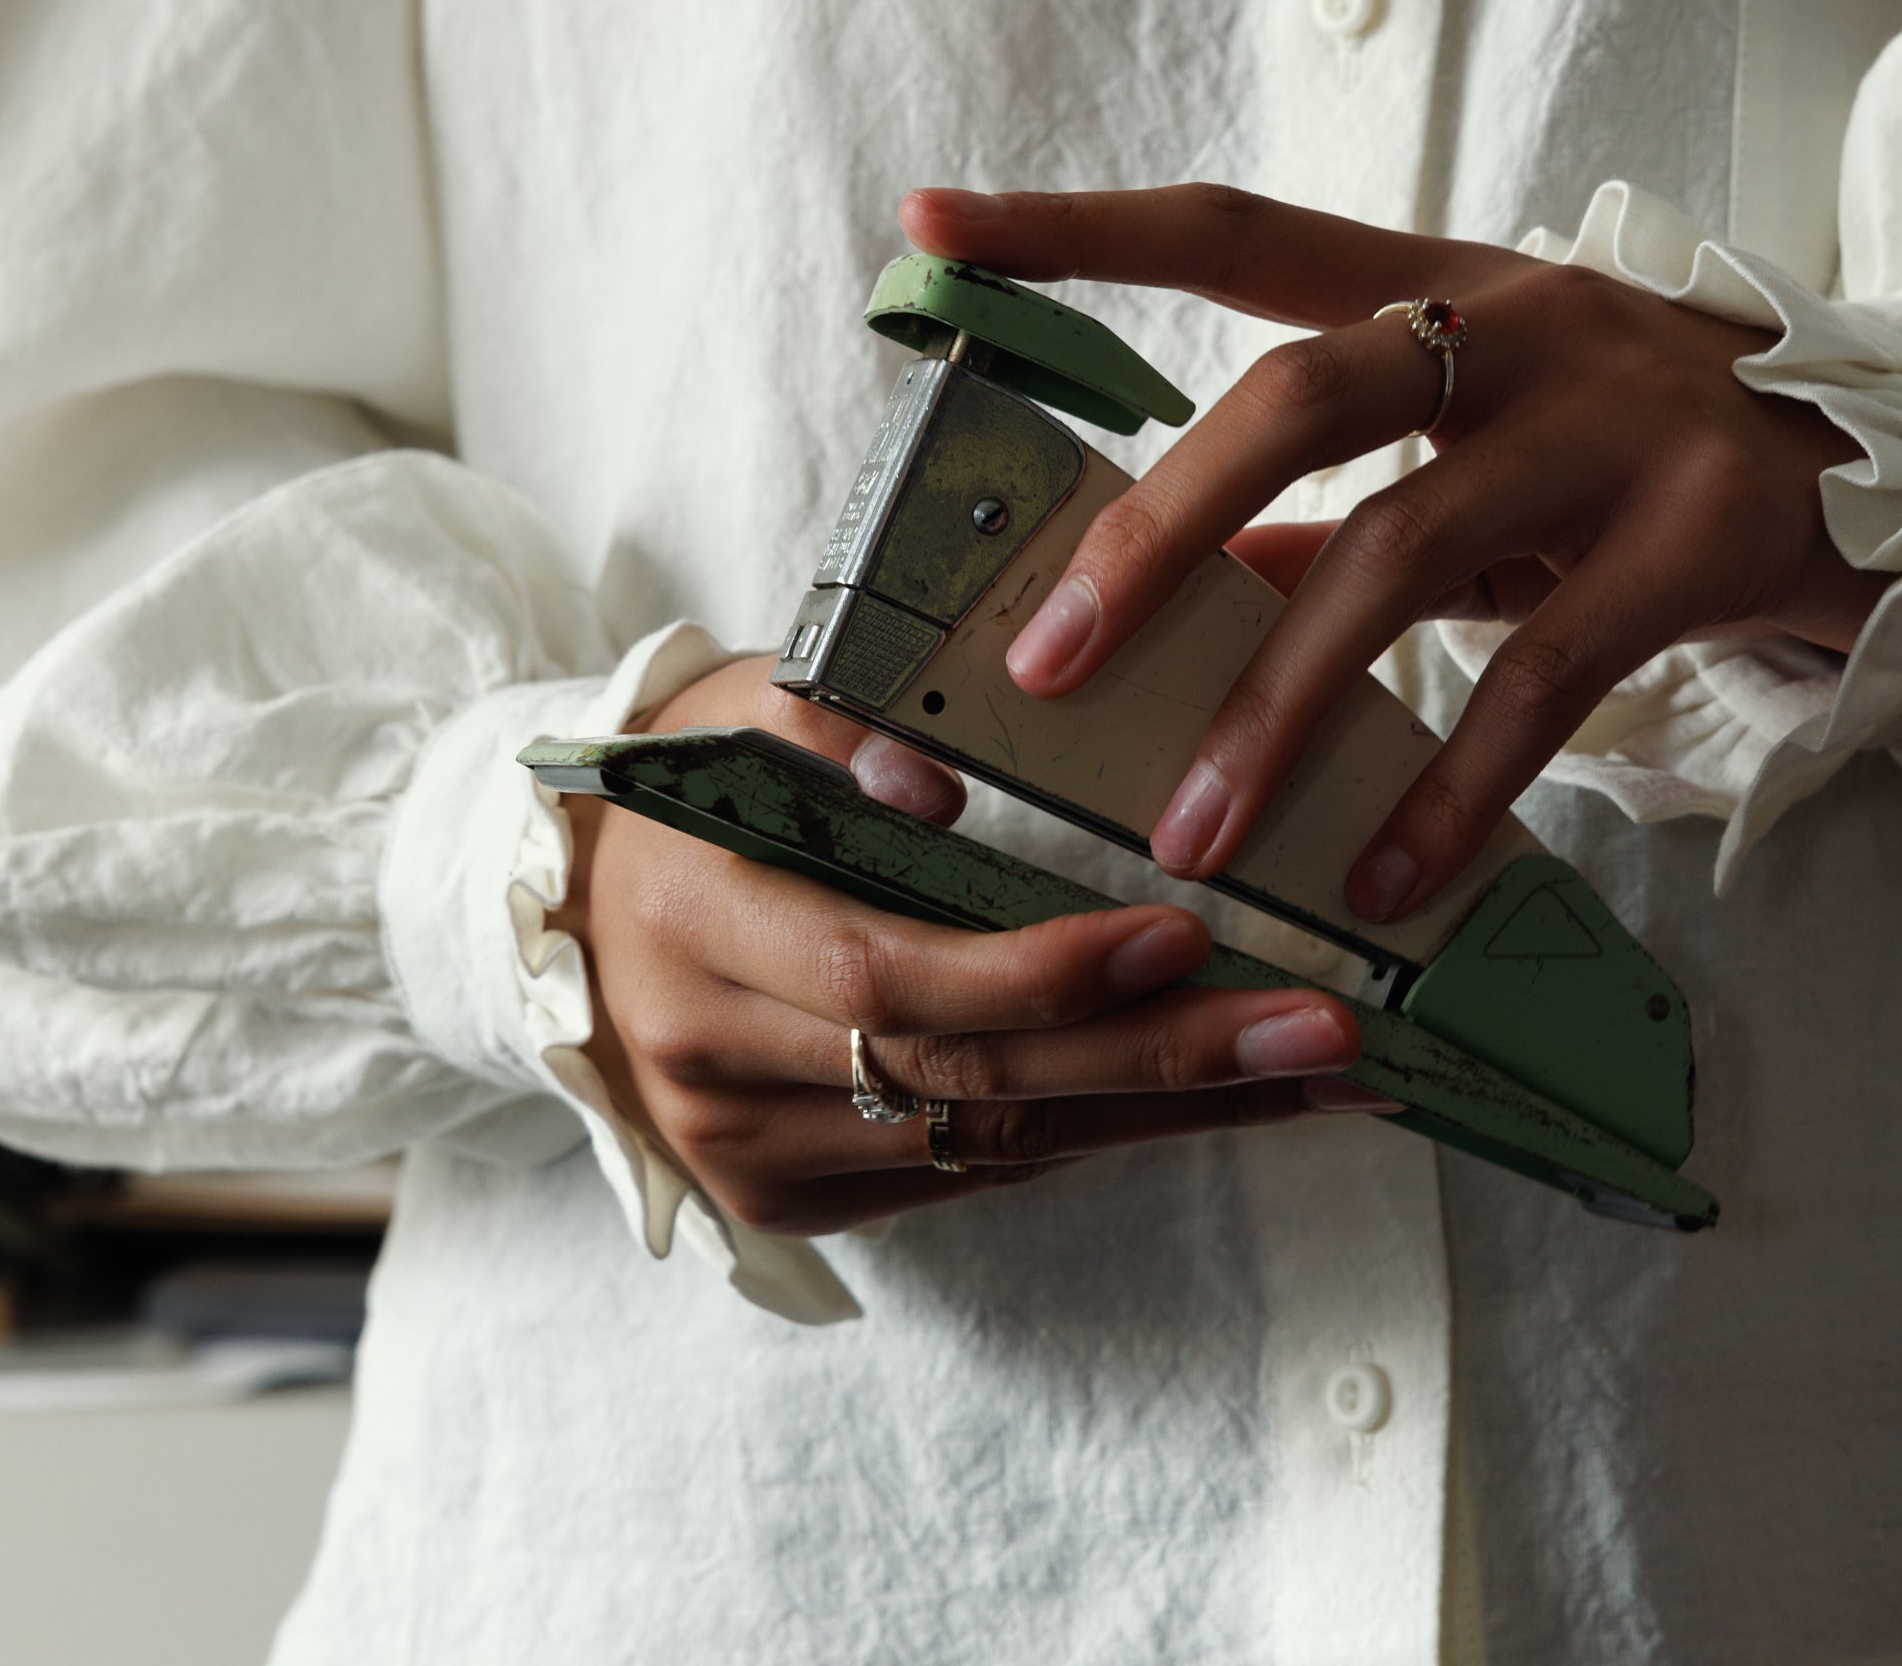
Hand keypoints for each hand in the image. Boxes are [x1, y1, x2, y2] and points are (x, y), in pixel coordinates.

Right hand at [557, 655, 1391, 1235]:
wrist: (577, 905)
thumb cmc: (698, 777)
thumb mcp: (744, 706)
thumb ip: (831, 719)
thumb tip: (930, 767)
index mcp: (698, 924)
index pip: (887, 975)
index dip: (1038, 969)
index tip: (1181, 936)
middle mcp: (716, 1063)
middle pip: (967, 1078)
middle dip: (1162, 1058)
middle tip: (1324, 1033)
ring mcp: (753, 1149)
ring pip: (990, 1141)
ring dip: (1173, 1109)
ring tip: (1323, 1074)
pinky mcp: (795, 1195)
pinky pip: (974, 1168)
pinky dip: (1107, 1127)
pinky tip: (1226, 1095)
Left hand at [897, 183, 1884, 926]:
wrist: (1876, 462)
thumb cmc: (1625, 453)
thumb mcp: (1476, 453)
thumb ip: (1336, 505)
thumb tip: (1178, 588)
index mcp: (1441, 287)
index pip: (1238, 229)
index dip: (1083, 225)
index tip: (932, 218)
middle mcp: (1519, 330)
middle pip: (1306, 394)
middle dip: (1163, 529)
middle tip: (1048, 660)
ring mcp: (1614, 428)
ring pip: (1409, 554)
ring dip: (1280, 706)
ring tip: (1193, 832)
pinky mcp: (1696, 539)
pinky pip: (1544, 678)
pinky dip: (1450, 781)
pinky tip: (1383, 870)